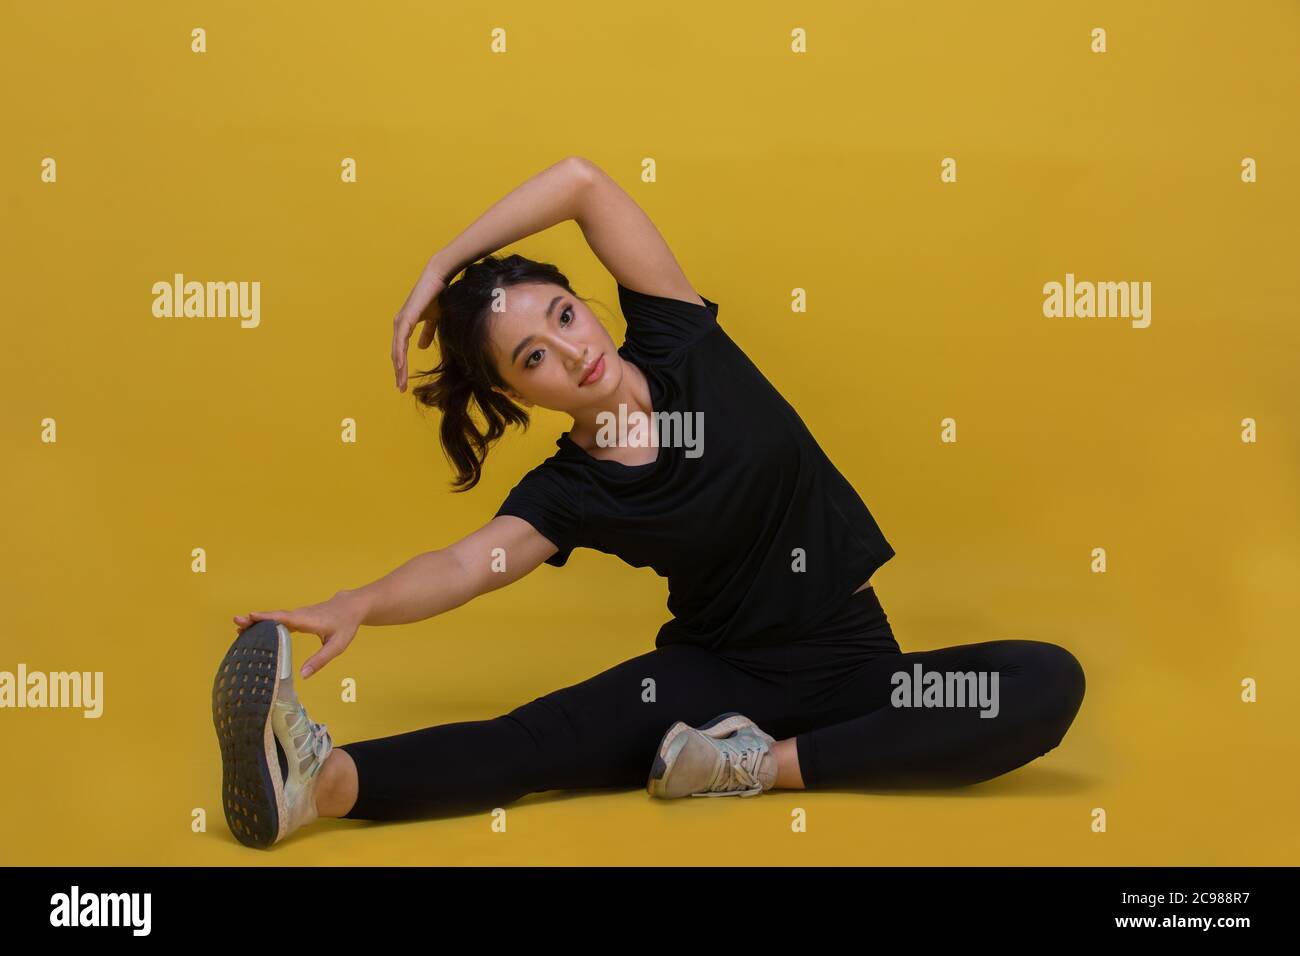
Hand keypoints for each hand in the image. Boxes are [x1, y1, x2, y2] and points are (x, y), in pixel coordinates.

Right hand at [233, 591, 365, 679]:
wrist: (352, 606)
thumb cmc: (345, 625)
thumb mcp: (337, 646)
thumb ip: (320, 660)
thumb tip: (303, 675)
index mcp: (307, 620)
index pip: (284, 618)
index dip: (267, 617)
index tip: (250, 616)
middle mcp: (299, 615)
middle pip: (274, 616)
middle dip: (255, 619)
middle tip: (236, 623)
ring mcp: (298, 615)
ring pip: (275, 617)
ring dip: (257, 621)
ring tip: (239, 627)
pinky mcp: (298, 617)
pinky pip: (279, 619)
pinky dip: (266, 623)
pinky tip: (256, 630)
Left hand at [392, 270, 447, 392]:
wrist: (439, 279)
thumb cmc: (438, 296)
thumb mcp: (434, 320)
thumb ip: (427, 333)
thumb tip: (421, 347)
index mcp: (405, 325)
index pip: (401, 350)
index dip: (401, 367)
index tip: (403, 382)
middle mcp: (400, 324)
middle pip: (396, 353)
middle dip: (398, 372)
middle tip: (400, 388)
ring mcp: (401, 321)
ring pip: (396, 350)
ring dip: (398, 368)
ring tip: (401, 383)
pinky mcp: (406, 318)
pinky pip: (401, 340)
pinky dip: (400, 354)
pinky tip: (400, 366)